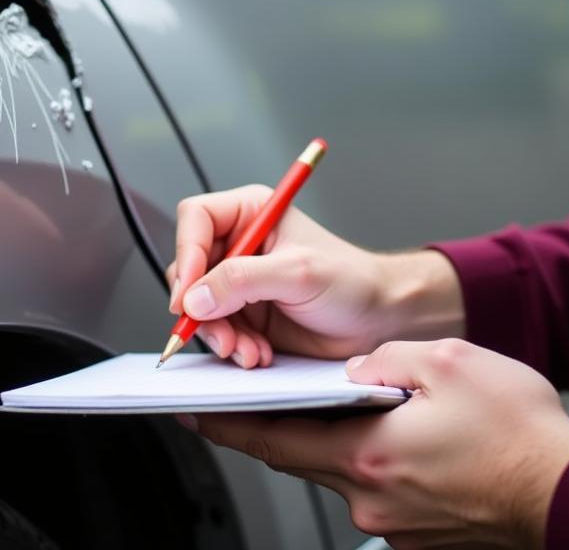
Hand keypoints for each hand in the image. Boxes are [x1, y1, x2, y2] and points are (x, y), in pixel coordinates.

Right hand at [166, 184, 462, 366]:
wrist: (380, 320)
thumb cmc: (353, 281)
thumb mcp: (297, 273)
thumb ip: (242, 280)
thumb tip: (194, 297)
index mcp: (250, 213)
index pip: (196, 219)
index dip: (187, 252)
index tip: (189, 289)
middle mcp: (240, 245)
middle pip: (190, 267)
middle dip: (199, 305)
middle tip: (215, 331)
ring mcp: (240, 282)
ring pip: (199, 305)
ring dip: (218, 333)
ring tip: (245, 350)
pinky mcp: (246, 315)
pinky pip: (219, 330)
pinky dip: (233, 347)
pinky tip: (257, 354)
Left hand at [184, 339, 568, 548]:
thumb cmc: (519, 435)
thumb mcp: (445, 365)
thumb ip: (381, 362)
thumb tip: (350, 372)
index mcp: (367, 454)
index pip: (271, 439)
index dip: (225, 422)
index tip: (189, 408)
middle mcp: (369, 496)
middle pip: (295, 456)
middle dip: (265, 425)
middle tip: (232, 398)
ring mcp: (390, 519)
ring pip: (332, 469)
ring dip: (320, 438)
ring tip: (318, 403)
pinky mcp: (413, 527)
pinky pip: (366, 485)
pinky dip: (357, 456)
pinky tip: (375, 432)